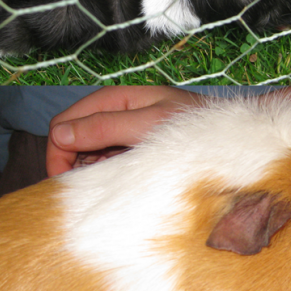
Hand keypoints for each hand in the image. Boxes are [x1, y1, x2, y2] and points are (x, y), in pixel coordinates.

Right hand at [46, 87, 205, 176]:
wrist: (232, 140)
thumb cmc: (195, 128)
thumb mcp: (148, 126)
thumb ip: (104, 127)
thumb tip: (60, 134)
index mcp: (111, 100)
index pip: (61, 125)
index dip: (58, 154)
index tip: (67, 184)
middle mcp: (111, 113)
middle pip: (68, 139)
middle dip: (70, 164)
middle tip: (88, 190)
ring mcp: (119, 132)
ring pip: (83, 153)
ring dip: (87, 172)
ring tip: (112, 185)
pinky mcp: (129, 149)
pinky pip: (102, 162)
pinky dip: (103, 174)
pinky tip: (122, 183)